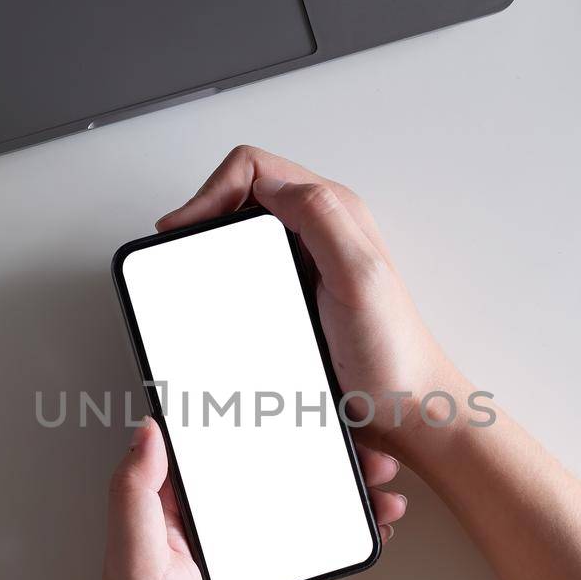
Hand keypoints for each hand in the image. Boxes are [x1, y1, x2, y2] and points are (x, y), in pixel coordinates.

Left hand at [69, 421, 406, 579]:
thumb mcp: (133, 560)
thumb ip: (135, 493)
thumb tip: (147, 429)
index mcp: (175, 508)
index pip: (218, 447)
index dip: (253, 418)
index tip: (292, 396)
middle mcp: (215, 525)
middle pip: (272, 468)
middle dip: (317, 448)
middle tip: (357, 437)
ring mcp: (252, 556)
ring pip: (304, 503)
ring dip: (344, 486)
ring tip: (381, 476)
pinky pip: (320, 549)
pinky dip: (352, 531)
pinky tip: (378, 520)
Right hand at [157, 146, 464, 455]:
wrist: (403, 411)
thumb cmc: (392, 353)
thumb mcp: (359, 277)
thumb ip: (321, 219)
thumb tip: (271, 185)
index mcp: (333, 211)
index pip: (253, 169)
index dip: (210, 190)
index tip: (184, 227)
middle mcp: (318, 231)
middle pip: (241, 195)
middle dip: (204, 212)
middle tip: (177, 242)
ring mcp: (305, 263)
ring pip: (241, 232)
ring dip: (212, 243)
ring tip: (189, 264)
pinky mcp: (295, 296)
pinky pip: (247, 270)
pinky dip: (223, 275)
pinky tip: (217, 296)